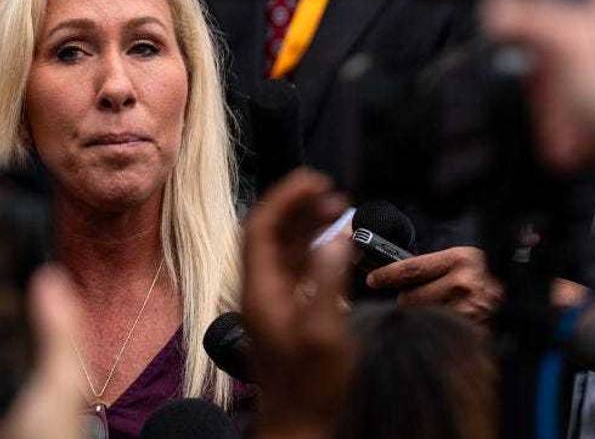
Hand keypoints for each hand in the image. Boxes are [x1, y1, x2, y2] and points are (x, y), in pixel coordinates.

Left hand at [243, 169, 354, 438]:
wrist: (298, 423)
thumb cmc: (310, 386)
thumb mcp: (324, 331)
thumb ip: (328, 280)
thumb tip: (335, 238)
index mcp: (259, 290)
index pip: (259, 226)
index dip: (284, 197)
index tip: (313, 179)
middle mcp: (259, 289)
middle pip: (269, 232)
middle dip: (297, 205)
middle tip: (329, 189)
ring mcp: (271, 300)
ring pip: (283, 247)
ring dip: (305, 223)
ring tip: (335, 206)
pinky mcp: (286, 311)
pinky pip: (294, 266)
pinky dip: (312, 247)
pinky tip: (334, 241)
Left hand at [365, 247, 502, 322]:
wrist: (527, 298)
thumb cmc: (493, 277)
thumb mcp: (467, 260)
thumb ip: (438, 267)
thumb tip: (403, 276)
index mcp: (458, 259)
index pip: (411, 268)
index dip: (387, 275)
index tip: (372, 280)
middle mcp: (461, 283)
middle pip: (411, 298)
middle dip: (408, 302)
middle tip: (418, 302)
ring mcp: (467, 309)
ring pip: (423, 318)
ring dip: (422, 319)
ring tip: (436, 314)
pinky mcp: (472, 331)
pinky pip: (440, 332)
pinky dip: (438, 331)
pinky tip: (445, 328)